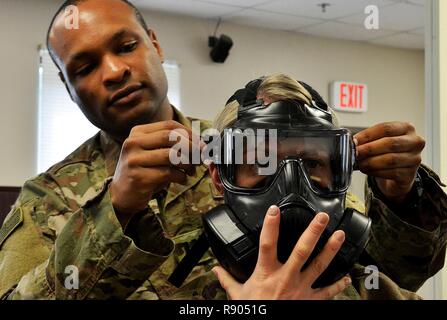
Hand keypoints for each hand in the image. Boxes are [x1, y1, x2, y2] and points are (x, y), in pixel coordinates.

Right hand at [110, 120, 200, 226]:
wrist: (121, 195)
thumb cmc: (144, 171)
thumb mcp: (153, 152)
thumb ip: (171, 145)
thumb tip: (200, 143)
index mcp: (138, 132)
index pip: (169, 126)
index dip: (189, 133)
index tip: (201, 143)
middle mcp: (133, 143)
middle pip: (171, 137)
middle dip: (191, 147)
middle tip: (201, 157)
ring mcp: (134, 160)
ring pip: (171, 155)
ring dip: (188, 163)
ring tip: (191, 170)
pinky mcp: (139, 177)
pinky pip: (168, 173)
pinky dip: (181, 176)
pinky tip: (182, 179)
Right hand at [212, 206, 350, 299]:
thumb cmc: (254, 310)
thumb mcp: (238, 296)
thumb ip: (227, 280)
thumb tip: (216, 270)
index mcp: (266, 274)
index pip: (267, 244)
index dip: (270, 225)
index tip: (274, 209)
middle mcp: (286, 278)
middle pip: (302, 251)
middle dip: (313, 232)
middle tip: (322, 217)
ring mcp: (301, 289)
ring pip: (319, 266)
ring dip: (331, 250)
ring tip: (340, 235)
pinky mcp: (310, 301)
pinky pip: (327, 292)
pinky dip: (338, 285)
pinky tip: (347, 277)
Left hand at [354, 122, 424, 203]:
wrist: (399, 172)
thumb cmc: (388, 152)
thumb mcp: (380, 141)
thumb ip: (369, 139)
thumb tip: (353, 142)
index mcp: (406, 128)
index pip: (385, 128)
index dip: (367, 135)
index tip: (354, 141)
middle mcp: (415, 142)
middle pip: (389, 143)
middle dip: (368, 149)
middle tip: (355, 153)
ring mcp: (415, 158)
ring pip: (390, 159)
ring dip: (370, 162)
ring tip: (359, 163)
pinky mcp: (410, 174)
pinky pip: (391, 173)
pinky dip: (375, 172)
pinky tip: (367, 170)